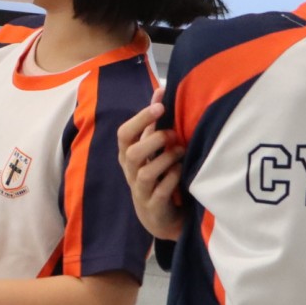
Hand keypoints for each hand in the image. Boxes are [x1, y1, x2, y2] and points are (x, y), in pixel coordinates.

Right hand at [117, 86, 185, 241]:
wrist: (159, 215)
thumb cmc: (157, 175)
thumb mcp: (152, 147)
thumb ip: (154, 122)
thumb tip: (161, 89)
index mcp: (128, 154)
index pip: (124, 134)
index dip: (141, 119)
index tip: (160, 107)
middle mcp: (130, 171)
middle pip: (132, 152)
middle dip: (155, 139)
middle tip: (174, 135)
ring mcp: (140, 190)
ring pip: (147, 172)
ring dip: (166, 159)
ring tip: (181, 152)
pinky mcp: (153, 206)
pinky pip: (161, 191)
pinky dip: (173, 178)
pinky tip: (181, 171)